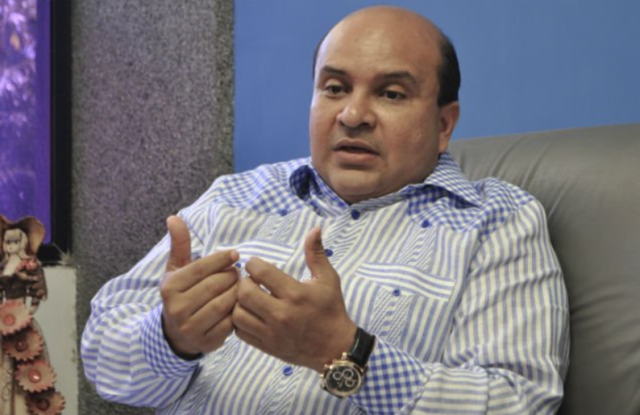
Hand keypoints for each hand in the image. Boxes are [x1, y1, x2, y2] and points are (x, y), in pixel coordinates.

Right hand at [160, 216, 239, 357]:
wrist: (176, 333)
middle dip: (232, 276)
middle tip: (238, 271)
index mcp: (170, 287)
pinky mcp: (206, 342)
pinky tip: (239, 304)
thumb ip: (179, 244)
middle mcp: (177, 308)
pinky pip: (230, 323)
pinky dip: (238, 311)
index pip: (202, 268)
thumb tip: (174, 217)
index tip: (234, 254)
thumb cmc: (181, 293)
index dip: (222, 259)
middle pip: (216, 285)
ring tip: (241, 285)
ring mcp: (191, 328)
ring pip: (225, 303)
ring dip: (238, 292)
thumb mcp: (177, 269)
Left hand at [232, 227, 356, 371]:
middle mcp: (281, 313)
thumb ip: (316, 253)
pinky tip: (250, 313)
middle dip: (243, 282)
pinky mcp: (266, 346)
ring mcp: (272, 332)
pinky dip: (240, 320)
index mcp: (295, 294)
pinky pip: (239, 331)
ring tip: (249, 298)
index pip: (261, 272)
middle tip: (251, 281)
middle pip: (244, 292)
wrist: (334, 348)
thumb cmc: (331, 310)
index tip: (257, 265)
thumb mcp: (328, 279)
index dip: (254, 264)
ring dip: (239, 302)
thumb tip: (315, 228)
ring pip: (238, 313)